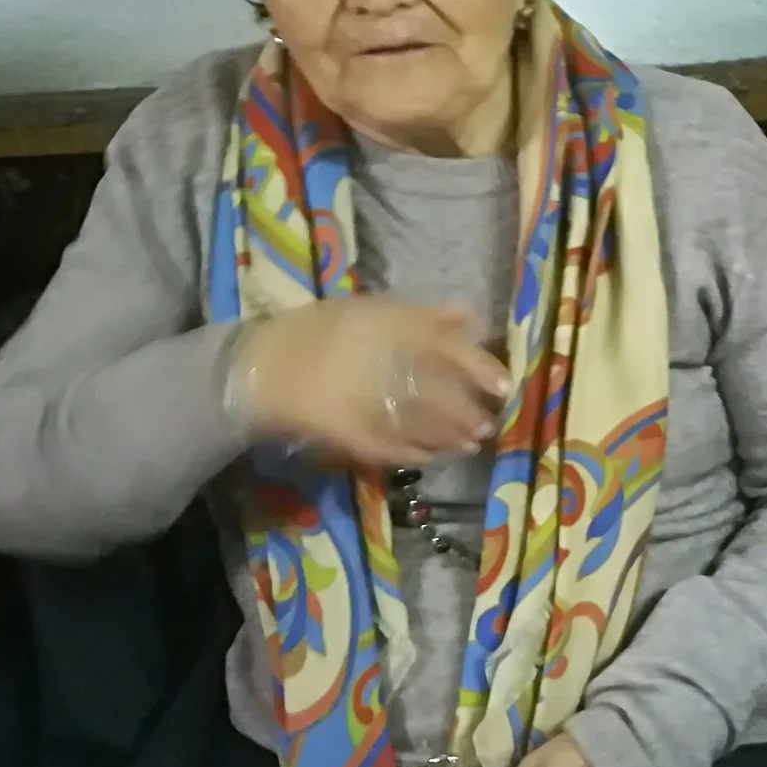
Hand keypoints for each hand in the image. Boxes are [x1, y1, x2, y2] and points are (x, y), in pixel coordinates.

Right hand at [233, 300, 509, 467]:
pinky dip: (416, 455)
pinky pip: (391, 449)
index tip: (504, 384)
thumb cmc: (321, 331)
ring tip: (470, 444)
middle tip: (487, 424)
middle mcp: (380, 364)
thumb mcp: (373, 310)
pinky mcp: (349, 434)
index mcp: (387, 327)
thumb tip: (470, 313)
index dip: (480, 367)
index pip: (446, 346)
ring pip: (421, 425)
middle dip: (468, 413)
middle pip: (439, 394)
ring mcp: (364, 403)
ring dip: (451, 437)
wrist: (262, 366)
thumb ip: (424, 315)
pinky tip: (432, 457)